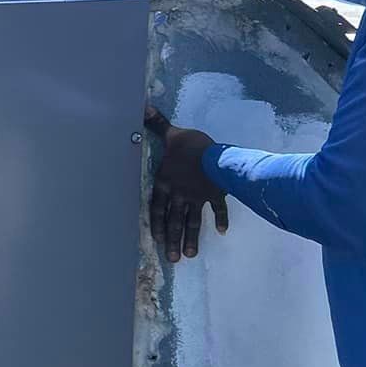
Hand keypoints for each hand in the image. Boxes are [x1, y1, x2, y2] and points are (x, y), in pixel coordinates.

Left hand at [144, 106, 229, 261]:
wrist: (213, 155)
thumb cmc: (189, 146)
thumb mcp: (171, 133)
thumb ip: (157, 124)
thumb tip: (143, 107)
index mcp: (166, 183)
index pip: (157, 208)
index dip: (157, 224)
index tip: (156, 240)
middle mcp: (179, 195)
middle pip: (174, 221)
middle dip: (173, 240)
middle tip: (172, 259)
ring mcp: (198, 198)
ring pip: (193, 222)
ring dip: (191, 239)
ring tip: (189, 255)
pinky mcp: (215, 196)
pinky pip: (218, 210)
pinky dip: (221, 220)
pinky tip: (222, 232)